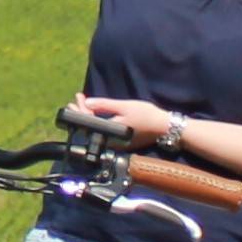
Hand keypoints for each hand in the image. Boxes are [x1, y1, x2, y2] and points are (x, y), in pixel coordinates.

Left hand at [65, 95, 184, 147]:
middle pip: (91, 126)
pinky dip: (98, 122)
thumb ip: (105, 105)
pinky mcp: (120, 143)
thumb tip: (87, 102)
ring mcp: (115, 143)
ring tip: (83, 105)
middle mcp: (110, 141)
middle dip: (82, 112)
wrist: (164, 127)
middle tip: (76, 100)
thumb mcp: (124, 106)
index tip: (77, 97)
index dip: (80, 108)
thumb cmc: (146, 115)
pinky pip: (104, 132)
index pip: (89, 121)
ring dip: (89, 116)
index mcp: (110, 132)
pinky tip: (96, 115)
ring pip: (97, 129)